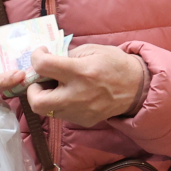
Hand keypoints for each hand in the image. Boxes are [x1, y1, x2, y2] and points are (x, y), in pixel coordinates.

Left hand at [26, 45, 148, 127]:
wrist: (138, 87)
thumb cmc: (114, 64)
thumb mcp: (92, 49)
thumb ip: (67, 55)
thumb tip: (48, 60)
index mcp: (80, 72)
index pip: (42, 66)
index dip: (36, 57)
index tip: (42, 54)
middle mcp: (77, 95)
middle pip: (37, 102)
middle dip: (32, 90)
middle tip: (41, 80)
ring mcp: (80, 111)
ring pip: (48, 110)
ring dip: (47, 96)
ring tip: (58, 86)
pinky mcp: (84, 121)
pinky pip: (62, 114)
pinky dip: (61, 103)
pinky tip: (71, 94)